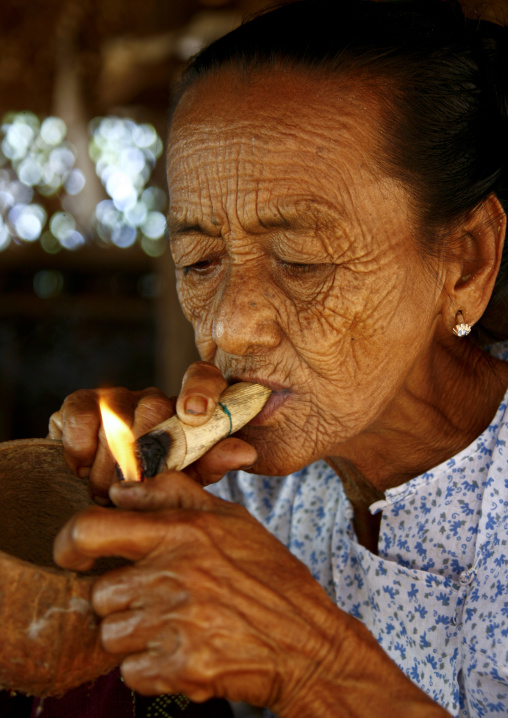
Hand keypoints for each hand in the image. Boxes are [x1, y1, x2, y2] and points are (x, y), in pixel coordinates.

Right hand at [48, 362, 256, 501]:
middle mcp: (153, 399)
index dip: (201, 390)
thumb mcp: (188, 480)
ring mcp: (116, 399)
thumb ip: (214, 461)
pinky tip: (82, 468)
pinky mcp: (80, 404)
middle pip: (154, 405)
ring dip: (108, 460)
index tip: (196, 414)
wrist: (107, 502)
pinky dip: (80, 446)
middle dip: (142, 453)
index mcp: (187, 411)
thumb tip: (247, 452)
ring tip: (106, 490)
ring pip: (115, 412)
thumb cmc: (154, 490)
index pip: (204, 377)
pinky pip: (80, 413)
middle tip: (134, 487)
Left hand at [53, 473, 449, 716]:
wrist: (306, 642)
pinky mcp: (180, 668)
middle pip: (100, 594)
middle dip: (123, 600)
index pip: (91, 530)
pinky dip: (151, 669)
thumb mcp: (231, 520)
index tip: (73, 556)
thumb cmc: (270, 577)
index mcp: (181, 533)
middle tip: (159, 600)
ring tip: (178, 626)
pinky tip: (185, 651)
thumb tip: (121, 489)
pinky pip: (131, 672)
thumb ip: (173, 496)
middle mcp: (173, 576)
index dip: (70, 544)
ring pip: (112, 636)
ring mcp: (175, 624)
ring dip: (137, 636)